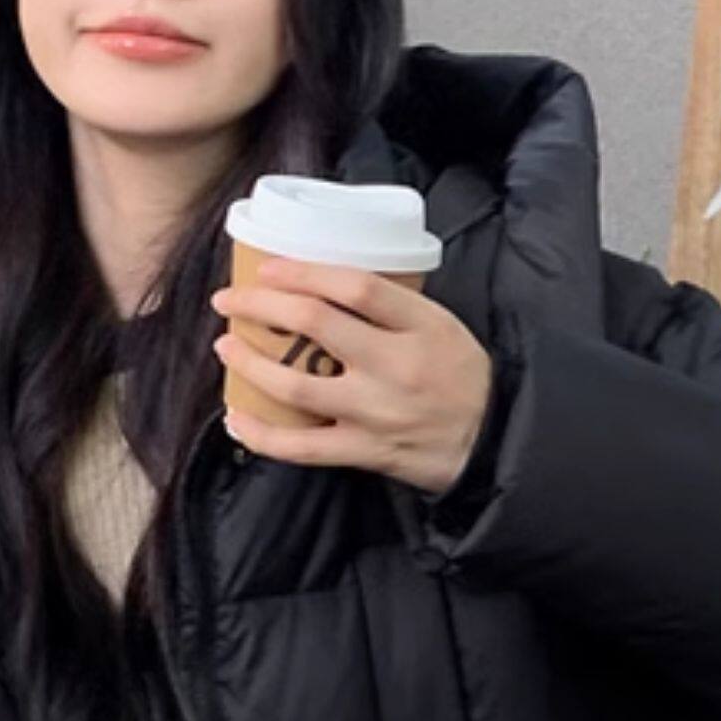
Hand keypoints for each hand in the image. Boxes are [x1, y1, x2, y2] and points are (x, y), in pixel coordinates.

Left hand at [211, 258, 494, 495]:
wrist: (493, 442)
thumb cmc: (463, 377)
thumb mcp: (441, 325)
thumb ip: (392, 307)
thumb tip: (322, 285)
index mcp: (420, 325)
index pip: (354, 286)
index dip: (303, 272)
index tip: (267, 269)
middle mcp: (395, 366)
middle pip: (316, 325)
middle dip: (260, 307)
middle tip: (228, 300)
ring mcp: (376, 412)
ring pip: (296, 387)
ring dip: (250, 364)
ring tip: (226, 347)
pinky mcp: (365, 452)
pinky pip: (301, 447)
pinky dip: (261, 435)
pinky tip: (236, 419)